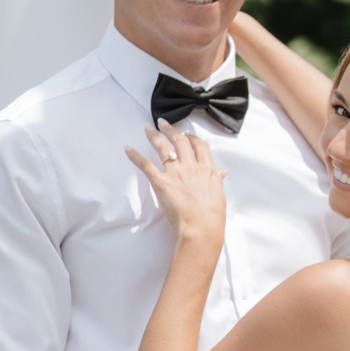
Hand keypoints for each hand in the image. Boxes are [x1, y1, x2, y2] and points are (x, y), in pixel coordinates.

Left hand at [127, 123, 226, 246]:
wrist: (201, 227)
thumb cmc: (212, 216)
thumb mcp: (219, 195)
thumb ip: (218, 180)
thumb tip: (222, 172)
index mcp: (207, 169)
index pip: (200, 146)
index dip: (192, 138)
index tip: (187, 134)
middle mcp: (191, 166)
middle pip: (180, 141)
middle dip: (171, 130)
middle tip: (163, 123)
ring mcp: (176, 172)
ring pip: (163, 147)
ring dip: (154, 136)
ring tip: (147, 128)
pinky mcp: (161, 182)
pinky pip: (146, 165)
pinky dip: (135, 156)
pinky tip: (128, 149)